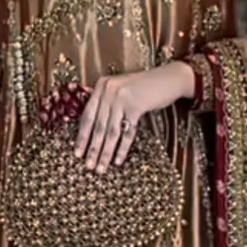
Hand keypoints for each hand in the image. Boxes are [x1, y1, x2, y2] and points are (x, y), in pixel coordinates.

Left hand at [74, 61, 194, 173]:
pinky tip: (118, 160)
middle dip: (92, 149)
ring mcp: (122, 97)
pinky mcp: (136, 105)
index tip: (77, 153)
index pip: (87, 116)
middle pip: (98, 126)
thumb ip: (106, 104)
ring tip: (101, 168)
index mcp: (101, 86)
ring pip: (111, 131)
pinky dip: (122, 148)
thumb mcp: (120, 91)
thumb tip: (92, 132)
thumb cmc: (143, 88)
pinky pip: (127, 132)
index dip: (82, 136)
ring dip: (105, 152)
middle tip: (89, 166)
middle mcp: (108, 90)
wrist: (169, 78)